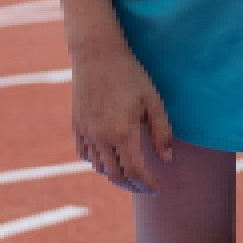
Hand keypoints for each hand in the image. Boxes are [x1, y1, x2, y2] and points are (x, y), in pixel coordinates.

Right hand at [71, 40, 174, 193]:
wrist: (96, 53)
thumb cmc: (129, 74)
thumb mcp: (153, 100)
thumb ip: (161, 132)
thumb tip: (166, 159)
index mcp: (122, 132)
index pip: (135, 171)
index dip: (147, 184)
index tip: (158, 188)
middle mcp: (101, 137)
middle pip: (116, 175)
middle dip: (133, 186)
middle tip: (146, 187)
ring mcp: (86, 132)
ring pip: (99, 167)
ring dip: (116, 175)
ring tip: (130, 174)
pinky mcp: (76, 125)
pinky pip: (85, 154)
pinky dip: (97, 163)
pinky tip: (109, 159)